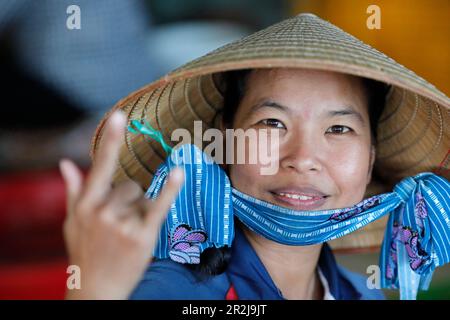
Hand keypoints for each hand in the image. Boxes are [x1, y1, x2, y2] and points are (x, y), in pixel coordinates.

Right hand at [60, 111, 183, 298]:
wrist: (96, 289)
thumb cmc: (84, 253)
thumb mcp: (72, 222)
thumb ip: (72, 190)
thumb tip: (65, 163)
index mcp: (85, 205)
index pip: (101, 166)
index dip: (111, 141)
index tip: (120, 117)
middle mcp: (102, 211)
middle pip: (130, 185)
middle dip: (129, 200)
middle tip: (120, 225)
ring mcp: (122, 224)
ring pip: (143, 198)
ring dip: (141, 211)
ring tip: (128, 234)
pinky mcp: (142, 236)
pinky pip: (159, 207)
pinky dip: (170, 189)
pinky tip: (180, 173)